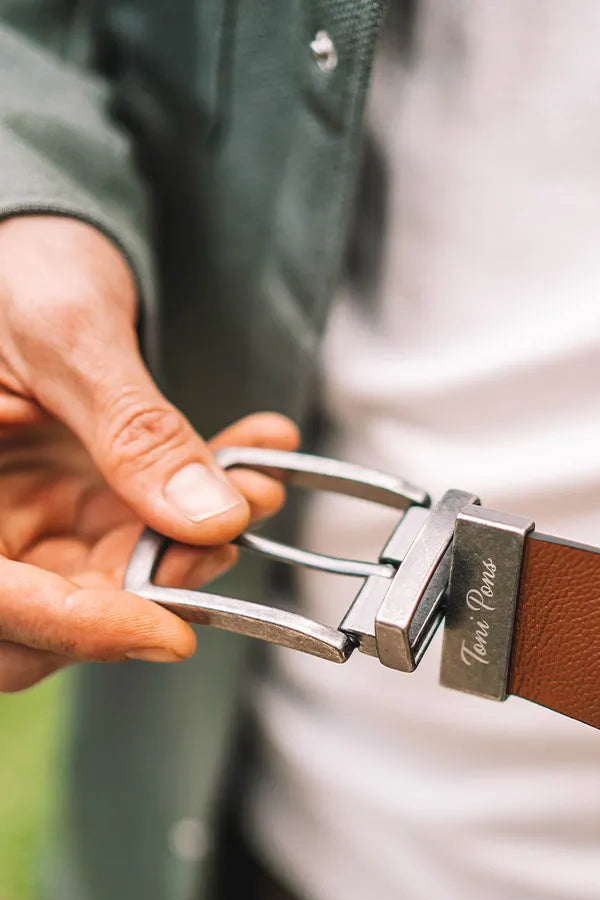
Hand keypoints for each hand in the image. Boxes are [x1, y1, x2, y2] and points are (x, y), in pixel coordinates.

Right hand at [0, 215, 298, 688]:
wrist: (20, 242)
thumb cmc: (14, 266)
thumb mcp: (67, 335)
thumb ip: (132, 431)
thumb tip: (210, 518)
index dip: (80, 630)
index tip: (172, 631)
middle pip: (48, 617)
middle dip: (152, 589)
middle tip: (223, 534)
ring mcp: (20, 520)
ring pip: (108, 583)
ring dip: (193, 548)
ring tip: (252, 482)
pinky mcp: (69, 508)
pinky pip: (140, 535)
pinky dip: (200, 509)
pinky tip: (248, 460)